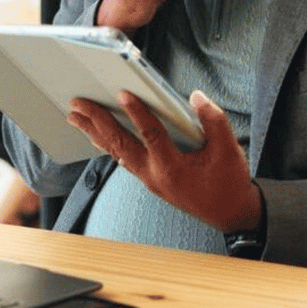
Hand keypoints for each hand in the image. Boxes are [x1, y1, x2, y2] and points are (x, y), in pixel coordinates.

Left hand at [67, 90, 261, 232]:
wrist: (230, 213)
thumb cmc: (229, 182)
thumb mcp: (229, 149)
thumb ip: (213, 119)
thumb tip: (196, 97)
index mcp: (172, 167)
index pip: (150, 135)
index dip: (137, 112)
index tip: (122, 93)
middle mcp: (154, 175)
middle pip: (119, 144)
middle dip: (97, 122)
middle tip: (78, 103)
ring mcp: (150, 179)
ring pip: (116, 153)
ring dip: (95, 133)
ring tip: (76, 117)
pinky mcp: (151, 180)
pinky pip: (123, 161)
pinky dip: (108, 145)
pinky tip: (99, 136)